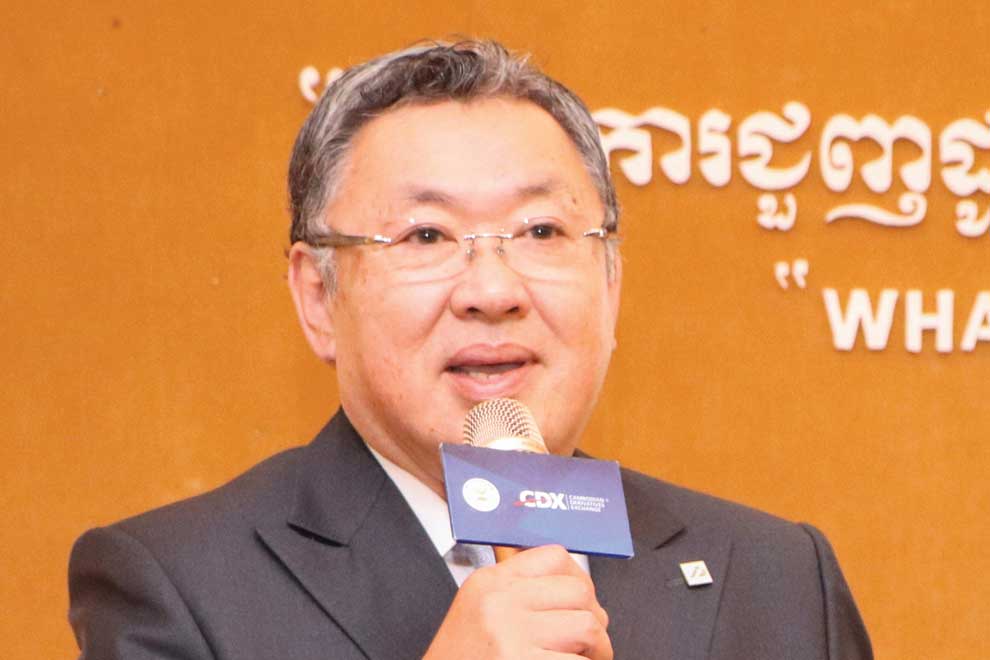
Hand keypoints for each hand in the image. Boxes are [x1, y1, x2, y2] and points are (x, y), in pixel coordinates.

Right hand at [423, 544, 611, 659]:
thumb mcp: (479, 613)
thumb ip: (519, 594)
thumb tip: (579, 592)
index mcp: (488, 583)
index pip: (554, 557)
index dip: (580, 581)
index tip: (583, 603)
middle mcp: (499, 602)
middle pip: (578, 591)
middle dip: (595, 619)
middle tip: (589, 643)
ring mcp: (510, 634)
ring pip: (587, 626)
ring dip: (597, 649)